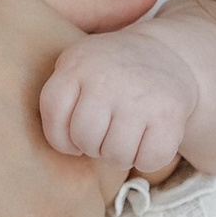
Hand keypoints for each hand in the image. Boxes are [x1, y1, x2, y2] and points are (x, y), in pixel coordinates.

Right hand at [0, 0, 157, 216]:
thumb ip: (93, 0)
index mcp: (91, 89)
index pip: (117, 136)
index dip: (84, 146)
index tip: (50, 146)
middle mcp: (87, 141)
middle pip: (103, 188)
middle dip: (72, 189)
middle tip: (24, 177)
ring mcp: (58, 189)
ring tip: (11, 210)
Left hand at [39, 21, 198, 180]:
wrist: (167, 56)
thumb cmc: (110, 75)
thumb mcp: (77, 67)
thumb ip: (58, 98)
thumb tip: (46, 149)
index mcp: (77, 63)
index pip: (53, 115)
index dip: (61, 136)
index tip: (74, 133)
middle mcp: (107, 77)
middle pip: (85, 139)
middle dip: (93, 145)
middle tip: (106, 131)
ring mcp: (140, 95)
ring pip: (116, 155)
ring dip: (120, 154)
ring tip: (126, 133)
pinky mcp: (170, 114)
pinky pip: (148, 160)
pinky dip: (148, 158)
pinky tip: (148, 136)